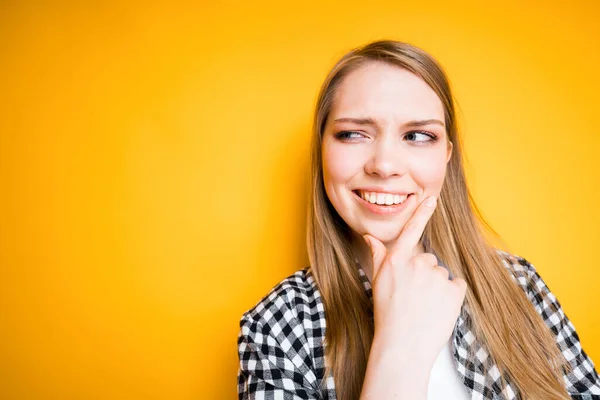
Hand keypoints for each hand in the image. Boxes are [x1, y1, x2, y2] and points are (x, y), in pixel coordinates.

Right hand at [363, 195, 466, 369]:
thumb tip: (371, 237)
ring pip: (442, 274)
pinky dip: (451, 296)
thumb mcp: (377, 282)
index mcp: (397, 260)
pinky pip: (456, 286)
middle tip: (414, 298)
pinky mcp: (454, 290)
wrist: (402, 346)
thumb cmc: (386, 315)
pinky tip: (438, 310)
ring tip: (424, 307)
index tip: (432, 198)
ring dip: (437, 288)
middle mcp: (417, 263)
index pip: (411, 230)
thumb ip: (379, 256)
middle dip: (424, 275)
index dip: (422, 212)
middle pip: (428, 260)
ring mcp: (437, 276)